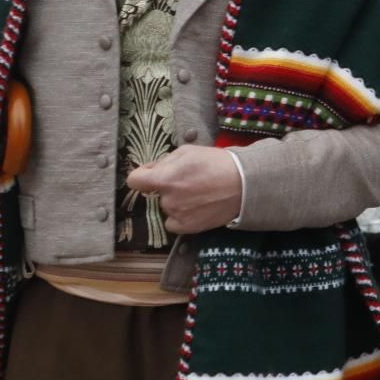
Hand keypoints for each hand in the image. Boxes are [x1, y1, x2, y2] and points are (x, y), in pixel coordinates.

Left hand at [126, 145, 241, 234]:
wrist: (244, 184)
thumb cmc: (217, 163)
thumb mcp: (188, 151)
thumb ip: (165, 161)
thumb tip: (150, 169)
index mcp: (165, 178)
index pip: (135, 181)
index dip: (142, 176)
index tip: (150, 175)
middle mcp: (168, 199)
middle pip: (156, 194)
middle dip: (167, 187)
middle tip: (188, 181)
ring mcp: (178, 215)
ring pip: (167, 207)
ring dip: (176, 201)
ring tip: (198, 194)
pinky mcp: (188, 227)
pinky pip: (172, 223)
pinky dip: (180, 217)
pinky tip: (195, 208)